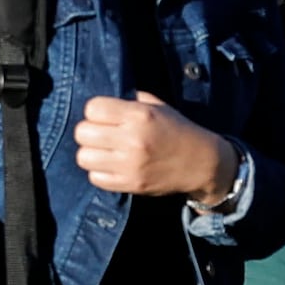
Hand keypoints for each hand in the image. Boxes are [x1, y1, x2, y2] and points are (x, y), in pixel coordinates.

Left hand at [73, 92, 231, 202]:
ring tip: (104, 152)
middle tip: (101, 135)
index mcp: (139, 115)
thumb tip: (103, 103)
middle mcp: (133, 138)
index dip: (95, 111)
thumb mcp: (158, 106)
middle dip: (89, 132)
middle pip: (82, 132)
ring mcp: (130, 164)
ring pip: (83, 157)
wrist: (202, 163)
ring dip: (91, 154)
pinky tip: (111, 167)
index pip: (92, 108)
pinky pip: (95, 178)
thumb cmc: (178, 130)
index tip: (105, 116)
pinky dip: (99, 173)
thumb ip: (131, 100)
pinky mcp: (131, 184)